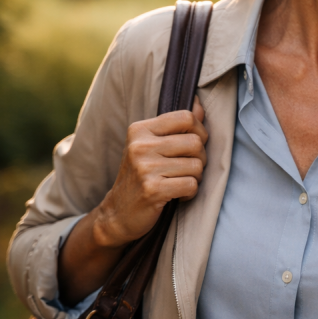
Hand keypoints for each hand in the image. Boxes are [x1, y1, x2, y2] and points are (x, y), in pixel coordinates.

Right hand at [93, 97, 208, 247]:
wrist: (117, 213)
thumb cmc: (141, 176)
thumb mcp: (152, 146)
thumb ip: (176, 126)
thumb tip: (199, 104)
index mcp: (140, 130)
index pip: (186, 117)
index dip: (200, 131)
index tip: (194, 145)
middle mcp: (140, 146)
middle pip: (196, 142)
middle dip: (200, 158)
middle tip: (188, 169)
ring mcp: (145, 168)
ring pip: (197, 166)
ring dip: (196, 178)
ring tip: (180, 182)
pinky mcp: (153, 190)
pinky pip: (191, 185)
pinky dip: (190, 193)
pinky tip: (178, 195)